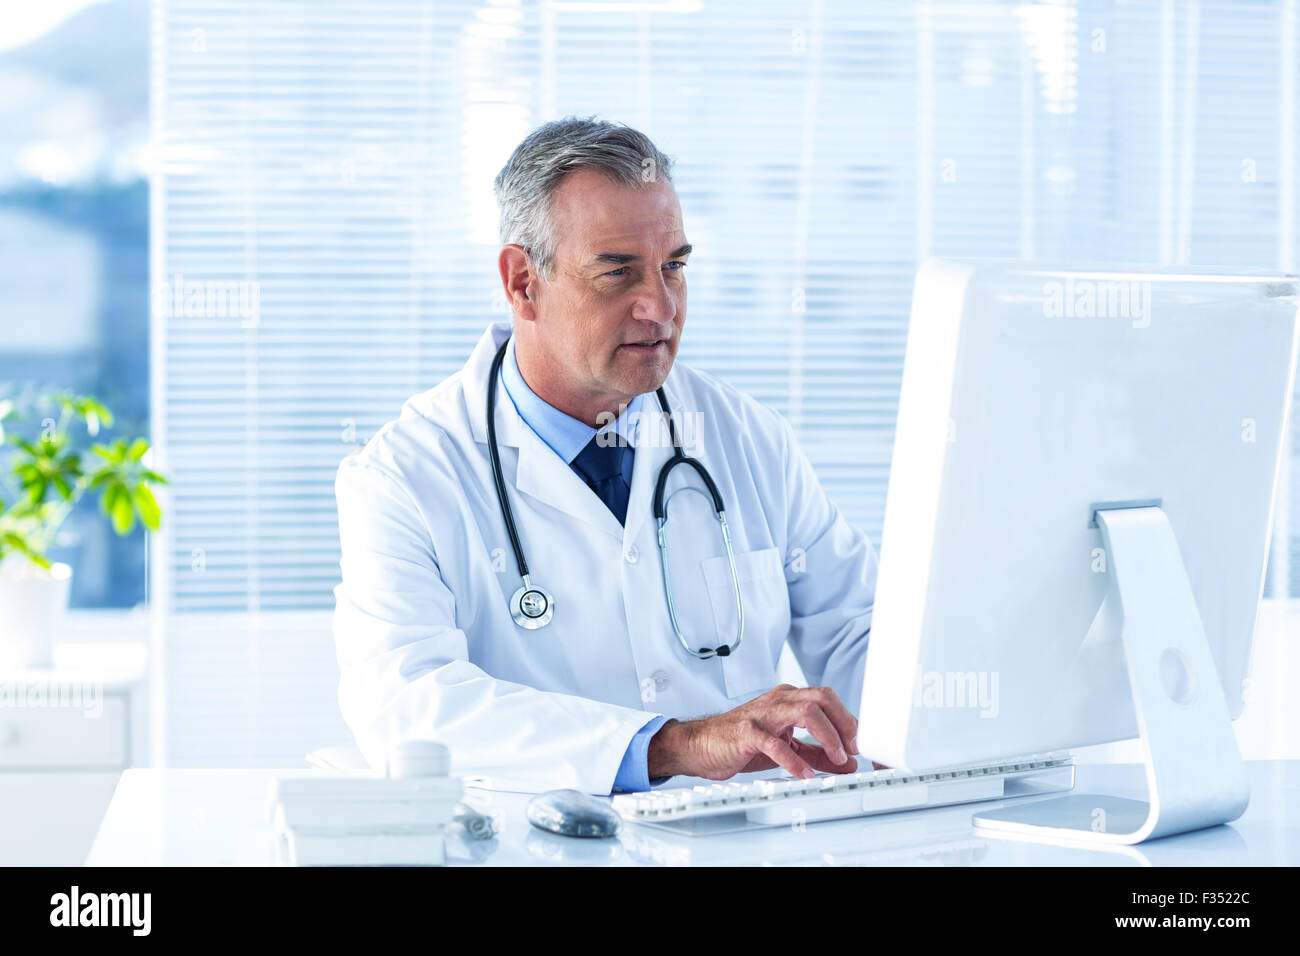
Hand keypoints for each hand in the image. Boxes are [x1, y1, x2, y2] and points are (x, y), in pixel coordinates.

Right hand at [647, 684, 861, 780]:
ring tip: (837, 759)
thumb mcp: (785, 746)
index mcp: (787, 699)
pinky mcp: (746, 732)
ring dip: (827, 736)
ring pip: (804, 712)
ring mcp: (762, 714)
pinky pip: (775, 743)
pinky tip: (804, 775)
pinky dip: (794, 761)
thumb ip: (816, 753)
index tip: (861, 744)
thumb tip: (846, 763)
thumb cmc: (739, 741)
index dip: (849, 720)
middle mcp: (777, 700)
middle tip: (853, 749)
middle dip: (844, 722)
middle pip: (821, 698)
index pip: (827, 699)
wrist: (699, 745)